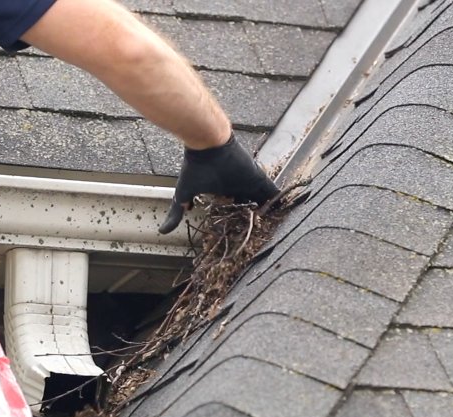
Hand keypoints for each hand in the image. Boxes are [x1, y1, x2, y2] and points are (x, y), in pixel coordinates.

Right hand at [159, 134, 279, 233]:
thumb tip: (162, 231)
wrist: (207, 144)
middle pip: (253, 207)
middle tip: (266, 235)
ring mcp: (250, 183)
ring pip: (265, 202)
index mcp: (225, 193)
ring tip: (281, 227)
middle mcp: (240, 189)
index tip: (245, 237)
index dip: (241, 222)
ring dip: (272, 213)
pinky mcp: (259, 178)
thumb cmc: (195, 167)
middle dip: (259, 220)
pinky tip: (290, 213)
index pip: (236, 211)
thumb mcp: (184, 194)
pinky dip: (281, 202)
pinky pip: (273, 192)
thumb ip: (177, 212)